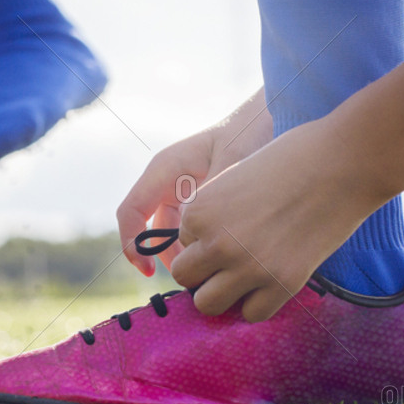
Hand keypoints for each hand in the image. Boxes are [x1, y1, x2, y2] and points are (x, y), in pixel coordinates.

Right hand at [116, 97, 272, 275]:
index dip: (131, 243)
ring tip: (211, 275)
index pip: (131, 211)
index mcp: (165, 167)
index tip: (147, 271)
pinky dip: (199, 249)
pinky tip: (220, 261)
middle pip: (149, 230)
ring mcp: (181, 192)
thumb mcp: (233, 160)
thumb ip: (212, 195)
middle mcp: (167, 181)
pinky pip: (189, 232)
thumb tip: (193, 231)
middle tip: (193, 283)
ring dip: (184, 257)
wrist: (272, 120)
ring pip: (170, 235)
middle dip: (166, 258)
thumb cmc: (250, 133)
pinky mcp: (198, 202)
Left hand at [170, 118, 384, 321]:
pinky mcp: (281, 284)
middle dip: (205, 270)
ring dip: (224, 293)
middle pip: (185, 277)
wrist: (342, 164)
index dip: (205, 237)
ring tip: (246, 276)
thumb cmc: (293, 159)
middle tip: (232, 259)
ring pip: (207, 304)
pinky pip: (252, 314)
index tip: (234, 226)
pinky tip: (273, 281)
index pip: (182, 242)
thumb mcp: (236, 177)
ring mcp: (248, 267)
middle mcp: (216, 242)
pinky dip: (259, 302)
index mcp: (199, 210)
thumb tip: (206, 247)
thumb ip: (215, 212)